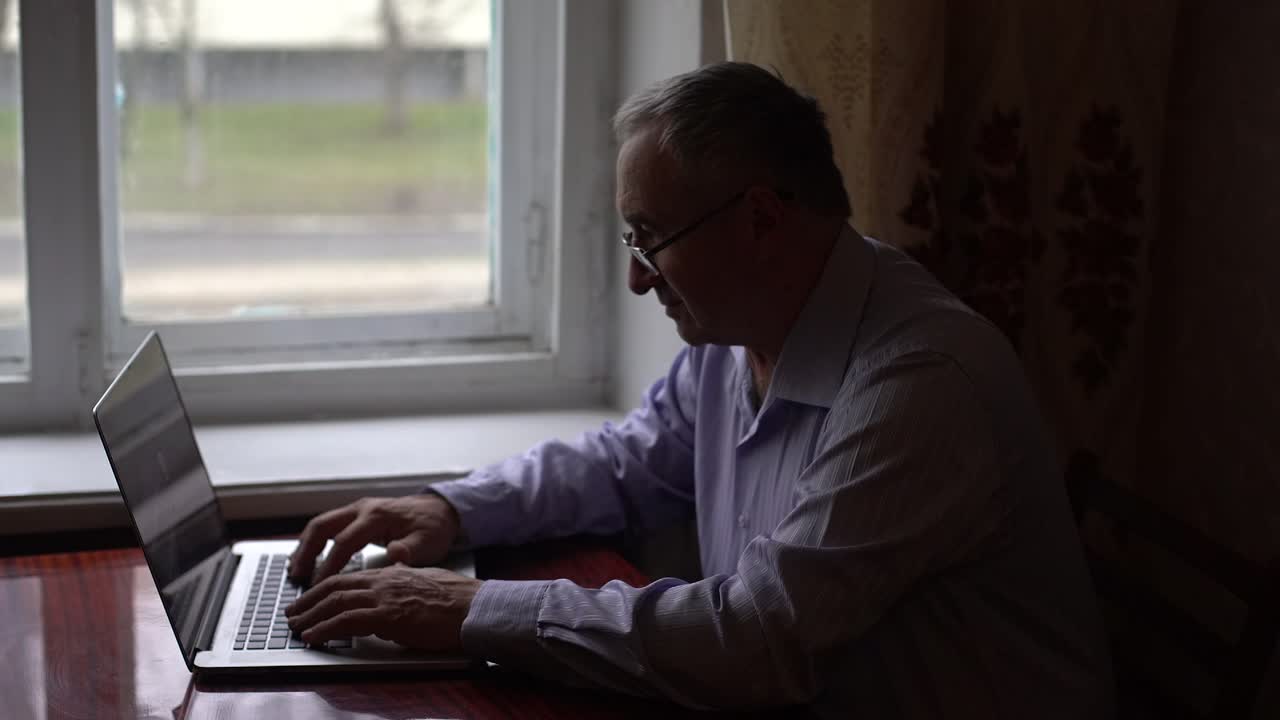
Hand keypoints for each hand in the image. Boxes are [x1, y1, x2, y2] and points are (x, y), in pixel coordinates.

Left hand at [284, 566, 481, 652]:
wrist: (475, 607)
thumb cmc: (458, 601)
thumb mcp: (425, 585)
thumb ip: (404, 587)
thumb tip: (394, 599)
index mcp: (392, 574)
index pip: (349, 578)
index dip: (324, 588)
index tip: (310, 599)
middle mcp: (384, 580)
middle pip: (335, 586)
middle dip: (310, 600)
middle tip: (292, 612)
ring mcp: (385, 597)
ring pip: (336, 602)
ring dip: (311, 615)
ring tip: (295, 627)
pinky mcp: (388, 616)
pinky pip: (347, 621)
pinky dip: (325, 629)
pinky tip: (313, 637)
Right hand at [288, 494, 461, 583]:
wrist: (440, 509)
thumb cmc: (433, 527)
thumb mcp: (428, 541)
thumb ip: (411, 550)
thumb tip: (397, 554)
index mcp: (377, 516)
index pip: (345, 541)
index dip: (329, 564)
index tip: (318, 585)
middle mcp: (362, 509)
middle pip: (322, 526)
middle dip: (306, 552)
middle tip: (296, 576)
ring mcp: (357, 510)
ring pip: (321, 525)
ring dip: (306, 547)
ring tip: (295, 571)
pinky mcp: (356, 516)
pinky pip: (328, 527)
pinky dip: (314, 543)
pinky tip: (307, 560)